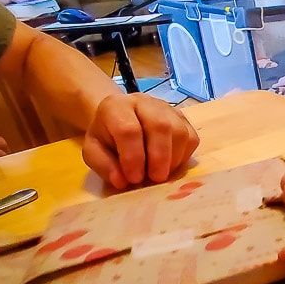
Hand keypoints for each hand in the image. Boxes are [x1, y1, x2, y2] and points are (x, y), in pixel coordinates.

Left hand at [82, 93, 198, 189]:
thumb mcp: (93, 151)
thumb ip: (104, 165)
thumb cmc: (107, 137)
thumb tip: (122, 181)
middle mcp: (145, 102)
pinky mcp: (183, 118)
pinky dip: (183, 157)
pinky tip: (169, 165)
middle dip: (159, 158)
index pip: (129, 130)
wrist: (121, 117)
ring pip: (179, 132)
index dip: (133, 157)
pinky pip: (191, 138)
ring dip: (173, 159)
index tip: (133, 179)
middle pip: (160, 126)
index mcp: (116, 107)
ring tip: (161, 174)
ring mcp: (168, 108)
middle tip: (155, 179)